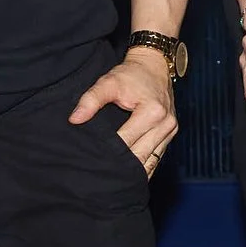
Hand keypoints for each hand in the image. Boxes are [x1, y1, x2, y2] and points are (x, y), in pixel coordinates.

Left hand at [70, 54, 180, 176]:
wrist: (155, 65)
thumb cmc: (131, 74)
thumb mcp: (108, 82)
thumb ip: (90, 100)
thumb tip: (74, 120)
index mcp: (152, 112)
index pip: (126, 142)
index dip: (108, 152)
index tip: (92, 160)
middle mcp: (166, 123)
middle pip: (139, 156)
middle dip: (120, 167)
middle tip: (99, 176)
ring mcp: (171, 130)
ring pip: (150, 161)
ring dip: (133, 171)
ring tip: (113, 181)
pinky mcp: (171, 133)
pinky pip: (157, 157)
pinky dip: (143, 166)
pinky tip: (129, 175)